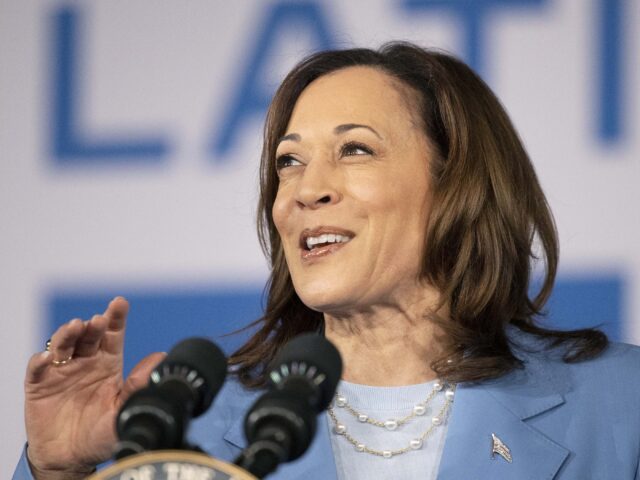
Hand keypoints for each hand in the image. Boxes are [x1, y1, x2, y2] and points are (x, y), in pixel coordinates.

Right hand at [24, 297, 164, 479]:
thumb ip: (139, 385)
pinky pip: (37, 369)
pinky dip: (40, 361)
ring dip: (68, 334)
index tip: (119, 303)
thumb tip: (161, 358)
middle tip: (98, 321)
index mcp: (108, 363)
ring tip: (76, 328)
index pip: (112, 334)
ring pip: (63, 345)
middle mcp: (86, 361)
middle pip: (88, 335)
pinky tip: (47, 358)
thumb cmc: (101, 433)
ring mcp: (61, 371)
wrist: (72, 458)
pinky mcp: (40, 385)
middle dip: (93, 325)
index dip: (115, 317)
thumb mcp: (123, 409)